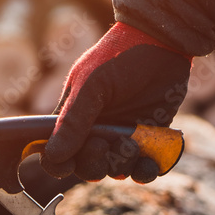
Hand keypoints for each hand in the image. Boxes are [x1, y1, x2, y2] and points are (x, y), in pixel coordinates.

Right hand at [41, 22, 191, 183]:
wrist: (162, 43)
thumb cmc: (118, 57)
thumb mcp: (90, 86)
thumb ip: (72, 121)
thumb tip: (52, 156)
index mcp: (73, 118)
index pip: (57, 153)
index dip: (59, 164)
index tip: (68, 165)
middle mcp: (95, 132)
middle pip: (86, 167)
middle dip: (94, 164)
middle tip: (104, 145)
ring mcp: (122, 137)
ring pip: (115, 169)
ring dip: (122, 165)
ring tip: (132, 143)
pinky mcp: (149, 139)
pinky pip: (143, 168)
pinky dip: (145, 171)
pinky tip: (148, 162)